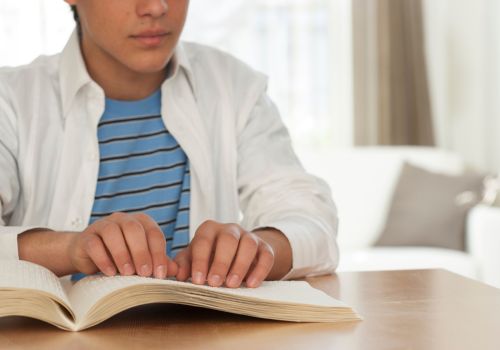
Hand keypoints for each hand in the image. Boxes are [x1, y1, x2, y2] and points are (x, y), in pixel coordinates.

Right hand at [68, 212, 177, 278]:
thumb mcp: (142, 259)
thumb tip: (176, 270)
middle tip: (145, 273)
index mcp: (141, 222)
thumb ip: (158, 262)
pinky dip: (103, 258)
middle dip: (141, 252)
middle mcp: (124, 219)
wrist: (88, 254)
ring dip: (122, 254)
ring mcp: (103, 225)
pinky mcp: (87, 236)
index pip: (154, 234)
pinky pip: (94, 244)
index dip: (158, 253)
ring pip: (113, 233)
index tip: (160, 274)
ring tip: (127, 273)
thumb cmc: (122, 256)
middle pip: (134, 230)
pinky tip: (110, 272)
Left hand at [174, 220, 291, 287]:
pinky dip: (260, 270)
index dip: (200, 260)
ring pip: (248, 245)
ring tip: (232, 285)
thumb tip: (178, 274)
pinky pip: (266, 255)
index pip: (204, 241)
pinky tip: (251, 284)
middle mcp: (230, 229)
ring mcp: (249, 236)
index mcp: (209, 229)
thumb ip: (183, 264)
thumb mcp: (193, 258)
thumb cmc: (208, 256)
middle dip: (221, 262)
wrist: (235, 252)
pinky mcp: (264, 247)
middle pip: (228, 240)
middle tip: (215, 283)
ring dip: (240, 265)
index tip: (198, 280)